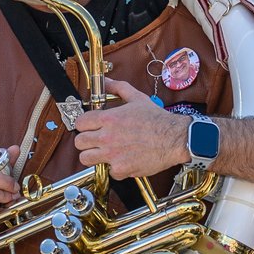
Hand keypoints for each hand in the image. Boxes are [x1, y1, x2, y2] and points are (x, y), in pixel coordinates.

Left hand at [73, 78, 191, 180]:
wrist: (174, 138)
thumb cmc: (157, 119)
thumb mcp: (137, 98)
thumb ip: (118, 88)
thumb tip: (105, 82)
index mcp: (109, 119)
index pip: (80, 123)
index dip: (84, 125)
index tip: (89, 127)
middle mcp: (107, 137)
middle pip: (79, 142)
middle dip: (86, 141)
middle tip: (95, 141)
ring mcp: (113, 155)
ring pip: (85, 159)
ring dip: (93, 156)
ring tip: (104, 153)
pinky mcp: (121, 169)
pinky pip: (108, 171)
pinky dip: (115, 168)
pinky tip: (123, 160)